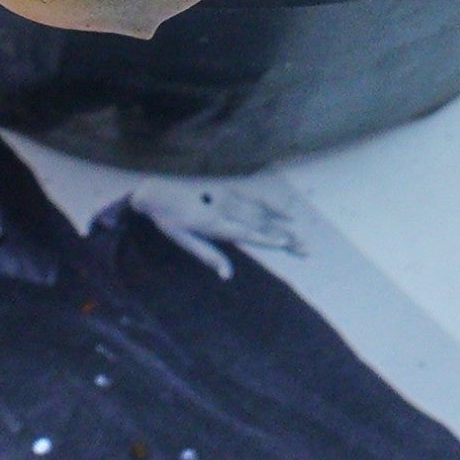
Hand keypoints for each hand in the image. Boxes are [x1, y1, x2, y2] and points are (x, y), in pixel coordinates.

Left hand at [126, 185, 305, 277]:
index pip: (246, 232)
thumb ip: (207, 255)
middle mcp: (223, 207)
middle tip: (305, 247)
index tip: (287, 243)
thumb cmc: (167, 217)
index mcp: (213, 223)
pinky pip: (252, 194)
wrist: (154, 185)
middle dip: (283, 234)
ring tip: (299, 233)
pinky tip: (283, 208)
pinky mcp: (225, 184)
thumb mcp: (182, 240)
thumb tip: (228, 275)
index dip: (267, 238)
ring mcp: (226, 193)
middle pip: (259, 222)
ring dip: (281, 221)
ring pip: (259, 209)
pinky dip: (269, 202)